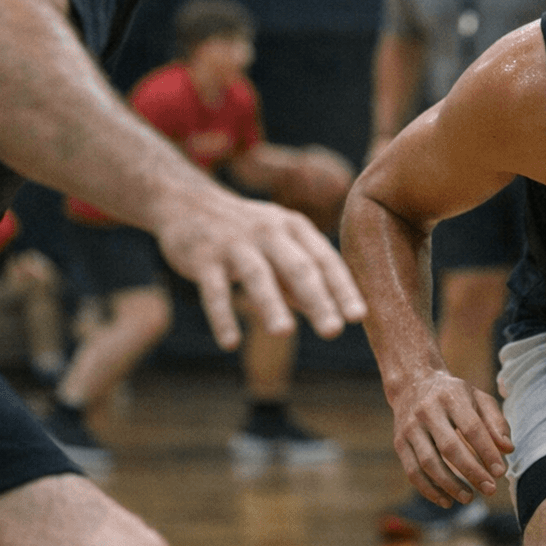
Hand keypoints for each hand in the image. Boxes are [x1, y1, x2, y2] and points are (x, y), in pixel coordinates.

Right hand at [152, 188, 365, 349]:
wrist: (186, 201)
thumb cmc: (245, 232)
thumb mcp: (279, 246)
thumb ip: (302, 278)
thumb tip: (332, 313)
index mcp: (294, 227)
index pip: (325, 260)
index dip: (343, 288)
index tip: (359, 317)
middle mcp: (268, 231)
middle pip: (298, 267)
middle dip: (318, 299)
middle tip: (333, 331)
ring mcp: (234, 242)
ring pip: (257, 274)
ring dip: (271, 303)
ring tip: (284, 333)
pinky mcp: (202, 257)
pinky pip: (214, 289)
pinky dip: (222, 316)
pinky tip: (231, 344)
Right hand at [389, 370, 512, 507]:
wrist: (413, 383)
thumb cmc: (454, 395)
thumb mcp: (478, 398)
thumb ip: (496, 422)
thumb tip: (508, 449)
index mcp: (451, 396)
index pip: (472, 428)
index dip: (487, 452)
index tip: (501, 472)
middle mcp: (427, 411)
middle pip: (449, 447)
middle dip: (472, 472)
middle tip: (490, 490)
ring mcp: (410, 427)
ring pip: (428, 463)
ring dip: (450, 485)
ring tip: (469, 498)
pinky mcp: (399, 443)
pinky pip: (413, 472)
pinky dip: (429, 490)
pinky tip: (446, 500)